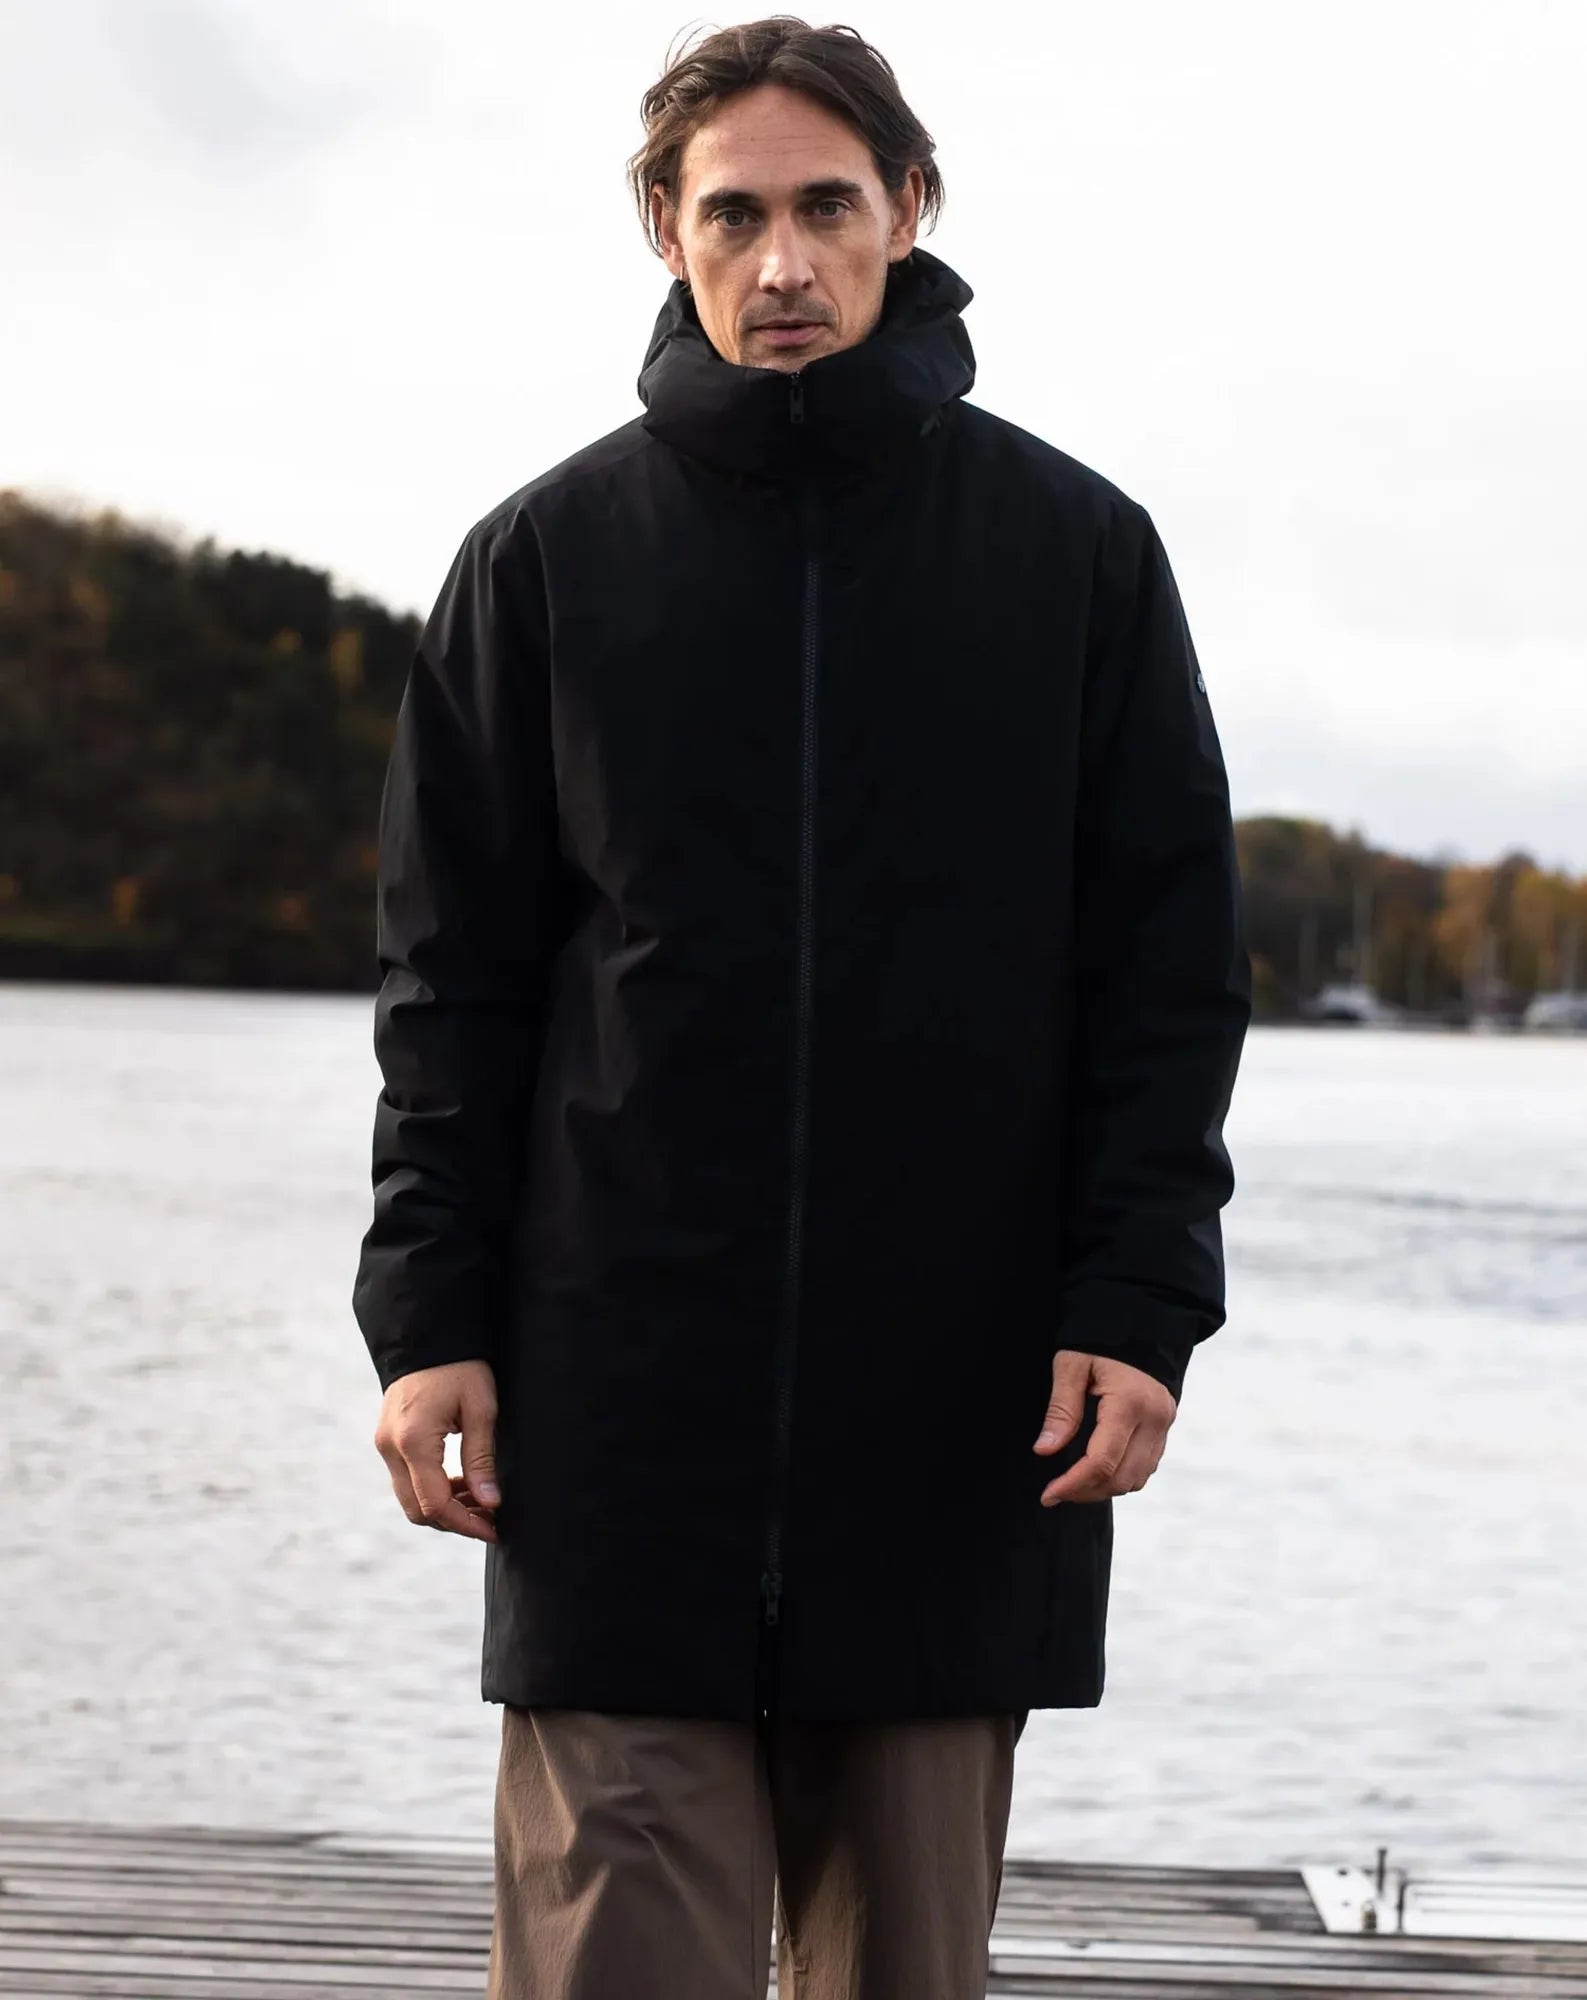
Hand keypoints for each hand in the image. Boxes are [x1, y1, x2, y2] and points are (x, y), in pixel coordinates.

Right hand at [373, 1358, 500, 1541]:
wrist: (426, 1336)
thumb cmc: (459, 1367)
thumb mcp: (480, 1409)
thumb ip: (481, 1458)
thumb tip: (491, 1502)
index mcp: (413, 1441)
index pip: (435, 1504)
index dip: (465, 1523)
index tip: (492, 1527)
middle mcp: (391, 1448)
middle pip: (417, 1509)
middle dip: (454, 1521)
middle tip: (489, 1519)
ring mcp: (384, 1445)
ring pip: (409, 1498)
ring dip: (443, 1507)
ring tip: (480, 1500)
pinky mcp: (387, 1441)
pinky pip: (406, 1480)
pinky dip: (432, 1490)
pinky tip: (461, 1483)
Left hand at [1031, 1348, 1175, 1505]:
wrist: (1142, 1320)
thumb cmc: (1101, 1338)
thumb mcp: (1072, 1365)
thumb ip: (1061, 1410)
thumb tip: (1044, 1450)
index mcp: (1130, 1403)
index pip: (1102, 1463)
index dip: (1073, 1485)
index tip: (1048, 1494)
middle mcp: (1155, 1419)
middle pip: (1122, 1479)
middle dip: (1087, 1492)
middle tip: (1056, 1490)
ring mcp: (1165, 1424)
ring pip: (1137, 1479)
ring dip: (1105, 1488)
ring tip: (1073, 1483)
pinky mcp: (1166, 1426)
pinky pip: (1146, 1465)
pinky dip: (1121, 1475)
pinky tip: (1097, 1468)